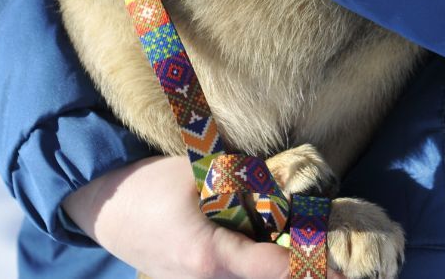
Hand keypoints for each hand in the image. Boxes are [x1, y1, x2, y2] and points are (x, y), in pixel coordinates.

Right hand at [63, 156, 344, 278]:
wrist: (103, 206)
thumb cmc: (150, 187)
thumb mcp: (200, 176)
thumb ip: (247, 184)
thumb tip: (290, 193)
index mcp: (210, 257)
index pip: (276, 270)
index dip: (311, 266)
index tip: (341, 266)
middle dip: (297, 269)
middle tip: (337, 264)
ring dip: (275, 267)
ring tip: (310, 256)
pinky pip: (231, 277)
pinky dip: (254, 266)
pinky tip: (272, 250)